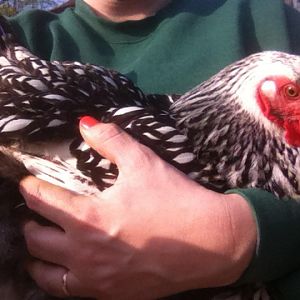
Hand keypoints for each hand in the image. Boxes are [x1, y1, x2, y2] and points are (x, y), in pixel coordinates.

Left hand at [20, 117, 255, 298]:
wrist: (212, 242)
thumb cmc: (175, 199)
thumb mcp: (143, 162)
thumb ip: (111, 140)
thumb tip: (85, 124)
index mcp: (90, 218)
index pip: (43, 201)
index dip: (31, 189)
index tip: (27, 183)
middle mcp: (86, 253)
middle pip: (37, 239)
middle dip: (31, 221)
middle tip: (38, 212)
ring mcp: (97, 279)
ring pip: (45, 272)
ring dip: (37, 254)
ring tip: (42, 243)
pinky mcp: (112, 295)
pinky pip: (68, 291)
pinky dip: (57, 278)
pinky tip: (66, 268)